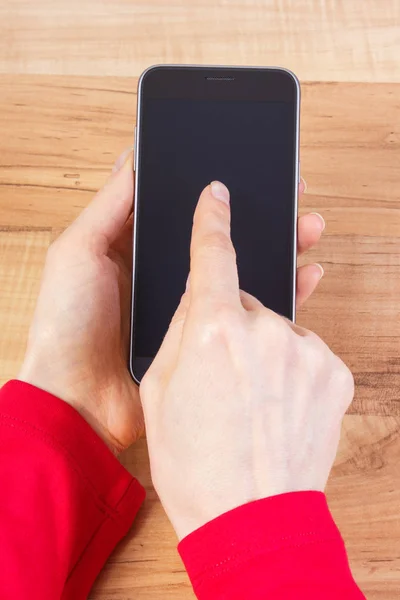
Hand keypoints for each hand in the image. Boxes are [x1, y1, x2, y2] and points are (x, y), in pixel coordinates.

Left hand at [18, 151, 321, 455]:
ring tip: (306, 226)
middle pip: (221, 241)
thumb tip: (133, 159)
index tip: (248, 169)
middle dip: (259, 217)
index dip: (215, 193)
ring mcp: (189, 308)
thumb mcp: (77, 252)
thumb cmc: (65, 323)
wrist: (76, 400)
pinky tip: (303, 275)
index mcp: (139, 250)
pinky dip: (278, 295)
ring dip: (277, 248)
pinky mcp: (205, 341)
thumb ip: (108, 208)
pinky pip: (247, 314)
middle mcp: (169, 276)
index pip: (185, 213)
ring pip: (242, 272)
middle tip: (291, 194)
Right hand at [141, 181, 353, 539]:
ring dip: (262, 349)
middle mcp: (267, 332)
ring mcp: (307, 352)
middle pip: (246, 303)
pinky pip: (303, 351)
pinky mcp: (335, 372)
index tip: (218, 196)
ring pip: (277, 328)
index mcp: (215, 331)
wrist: (251, 519)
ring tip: (248, 400)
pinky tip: (275, 404)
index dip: (213, 220)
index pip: (215, 255)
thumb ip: (181, 330)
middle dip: (231, 325)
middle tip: (219, 374)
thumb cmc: (197, 463)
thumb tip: (200, 296)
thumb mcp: (161, 391)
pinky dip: (289, 368)